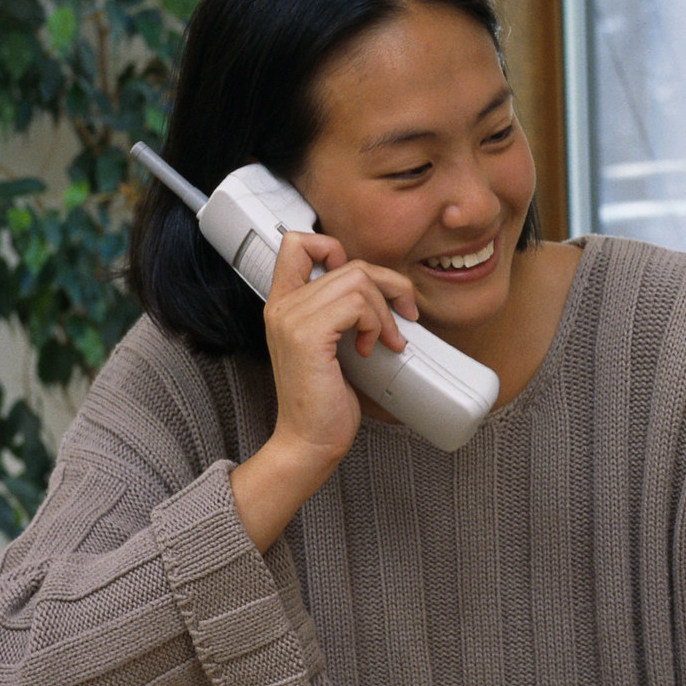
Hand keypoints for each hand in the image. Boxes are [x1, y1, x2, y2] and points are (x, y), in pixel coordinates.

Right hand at [230, 231, 416, 550]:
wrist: (309, 441)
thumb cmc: (325, 401)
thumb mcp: (333, 345)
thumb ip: (341, 313)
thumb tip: (383, 290)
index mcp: (284, 304)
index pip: (297, 243)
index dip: (334, 247)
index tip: (361, 283)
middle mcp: (282, 306)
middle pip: (347, 262)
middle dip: (388, 285)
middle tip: (403, 317)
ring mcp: (292, 319)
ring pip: (358, 280)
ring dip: (385, 310)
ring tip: (386, 340)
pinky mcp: (308, 336)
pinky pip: (357, 304)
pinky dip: (376, 323)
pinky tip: (373, 348)